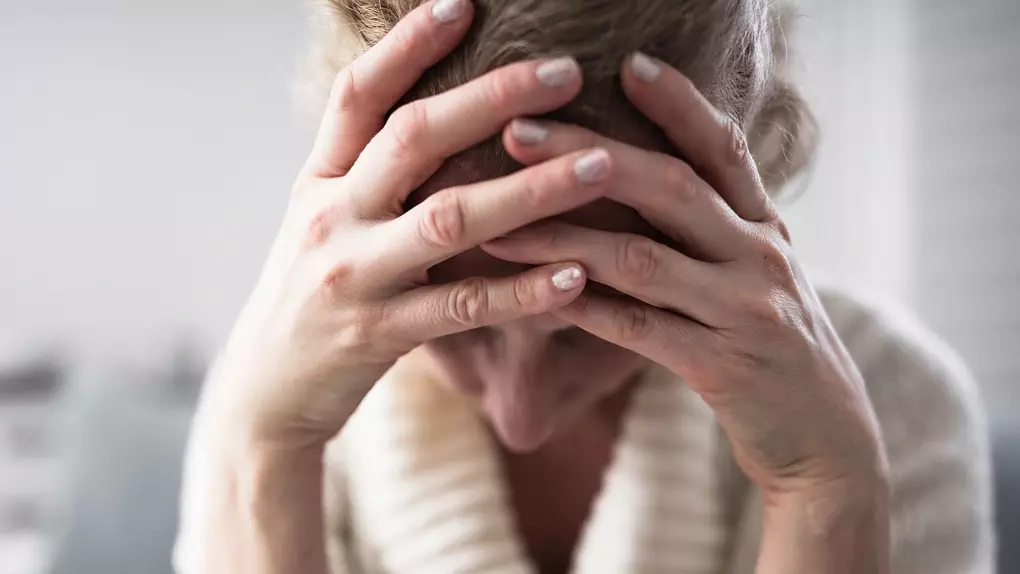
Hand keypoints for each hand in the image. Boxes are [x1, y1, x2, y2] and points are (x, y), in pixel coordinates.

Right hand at [201, 0, 616, 448]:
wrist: (265, 391)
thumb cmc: (312, 294)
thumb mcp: (324, 221)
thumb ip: (368, 171)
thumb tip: (442, 114)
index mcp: (318, 181)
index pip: (358, 96)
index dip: (407, 45)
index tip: (465, 4)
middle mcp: (330, 216)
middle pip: (413, 139)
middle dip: (492, 99)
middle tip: (566, 72)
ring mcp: (353, 276)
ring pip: (450, 219)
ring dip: (531, 188)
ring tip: (603, 166)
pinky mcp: (378, 335)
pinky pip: (462, 306)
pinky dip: (522, 289)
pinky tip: (576, 274)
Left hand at [483, 53, 886, 502]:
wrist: (827, 438)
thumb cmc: (773, 347)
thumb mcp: (755, 274)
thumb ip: (712, 227)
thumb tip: (632, 178)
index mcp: (764, 226)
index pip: (722, 148)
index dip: (678, 102)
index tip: (626, 63)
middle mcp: (760, 256)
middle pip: (671, 188)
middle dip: (588, 156)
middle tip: (517, 132)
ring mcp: (746, 311)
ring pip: (643, 259)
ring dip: (563, 236)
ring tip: (497, 225)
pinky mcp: (725, 367)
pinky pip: (641, 330)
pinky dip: (586, 306)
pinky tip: (538, 294)